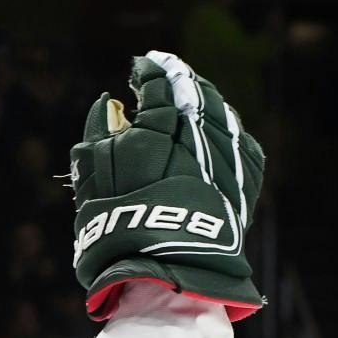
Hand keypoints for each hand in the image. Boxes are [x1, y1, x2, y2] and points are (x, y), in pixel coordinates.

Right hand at [71, 52, 265, 321]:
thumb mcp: (92, 178)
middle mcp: (199, 137)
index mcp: (159, 130)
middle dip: (180, 79)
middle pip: (195, 93)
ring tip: (193, 95)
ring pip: (222, 115)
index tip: (140, 65)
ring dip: (207, 100)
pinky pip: (243, 144)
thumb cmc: (117, 225)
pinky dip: (231, 130)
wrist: (165, 272)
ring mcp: (227, 159)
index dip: (148, 71)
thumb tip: (107, 102)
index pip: (158, 84)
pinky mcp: (245, 184)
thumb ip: (96, 133)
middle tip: (168, 71)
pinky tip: (223, 129)